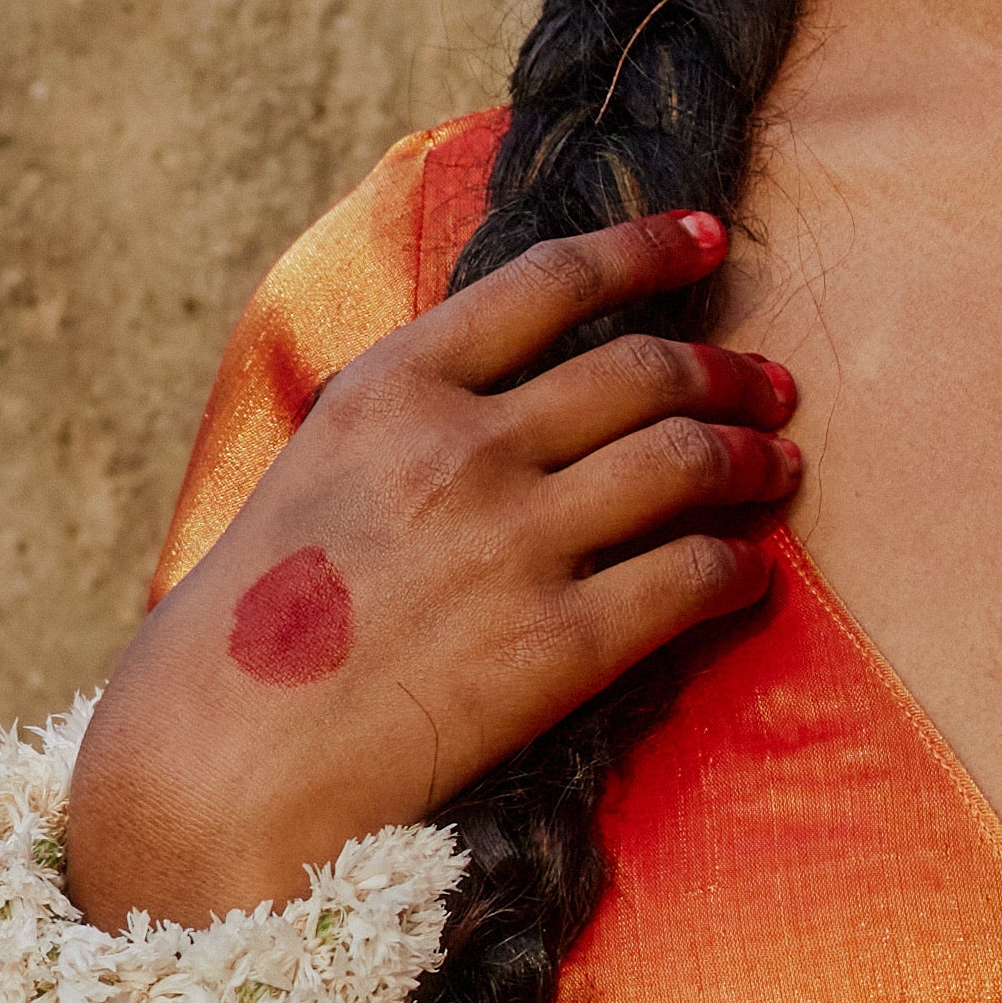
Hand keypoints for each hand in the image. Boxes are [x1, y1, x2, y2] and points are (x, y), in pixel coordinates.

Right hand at [65, 211, 800, 925]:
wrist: (222, 762)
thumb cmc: (246, 634)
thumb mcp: (308, 477)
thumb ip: (400, 427)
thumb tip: (494, 400)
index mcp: (391, 390)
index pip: (548, 283)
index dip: (643, 252)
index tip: (704, 241)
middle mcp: (462, 447)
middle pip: (641, 372)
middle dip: (725, 371)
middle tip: (770, 385)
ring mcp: (515, 543)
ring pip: (683, 462)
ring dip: (750, 459)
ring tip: (780, 467)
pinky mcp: (556, 646)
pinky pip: (689, 581)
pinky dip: (738, 569)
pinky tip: (751, 574)